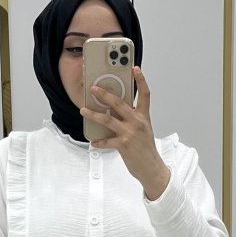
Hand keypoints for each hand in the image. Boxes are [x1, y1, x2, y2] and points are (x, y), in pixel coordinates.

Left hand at [80, 66, 170, 199]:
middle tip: (94, 88)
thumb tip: (113, 110)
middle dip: (105, 94)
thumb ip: (131, 118)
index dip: (141, 80)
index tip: (135, 68)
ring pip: (108, 120)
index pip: (145, 94)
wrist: (151, 168)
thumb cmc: (145, 148)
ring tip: (83, 110)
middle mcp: (137, 122)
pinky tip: (93, 142)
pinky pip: (107, 141)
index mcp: (143, 116)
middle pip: (119, 103)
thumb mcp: (143, 129)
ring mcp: (130, 133)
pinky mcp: (124, 145)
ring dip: (94, 114)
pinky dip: (99, 142)